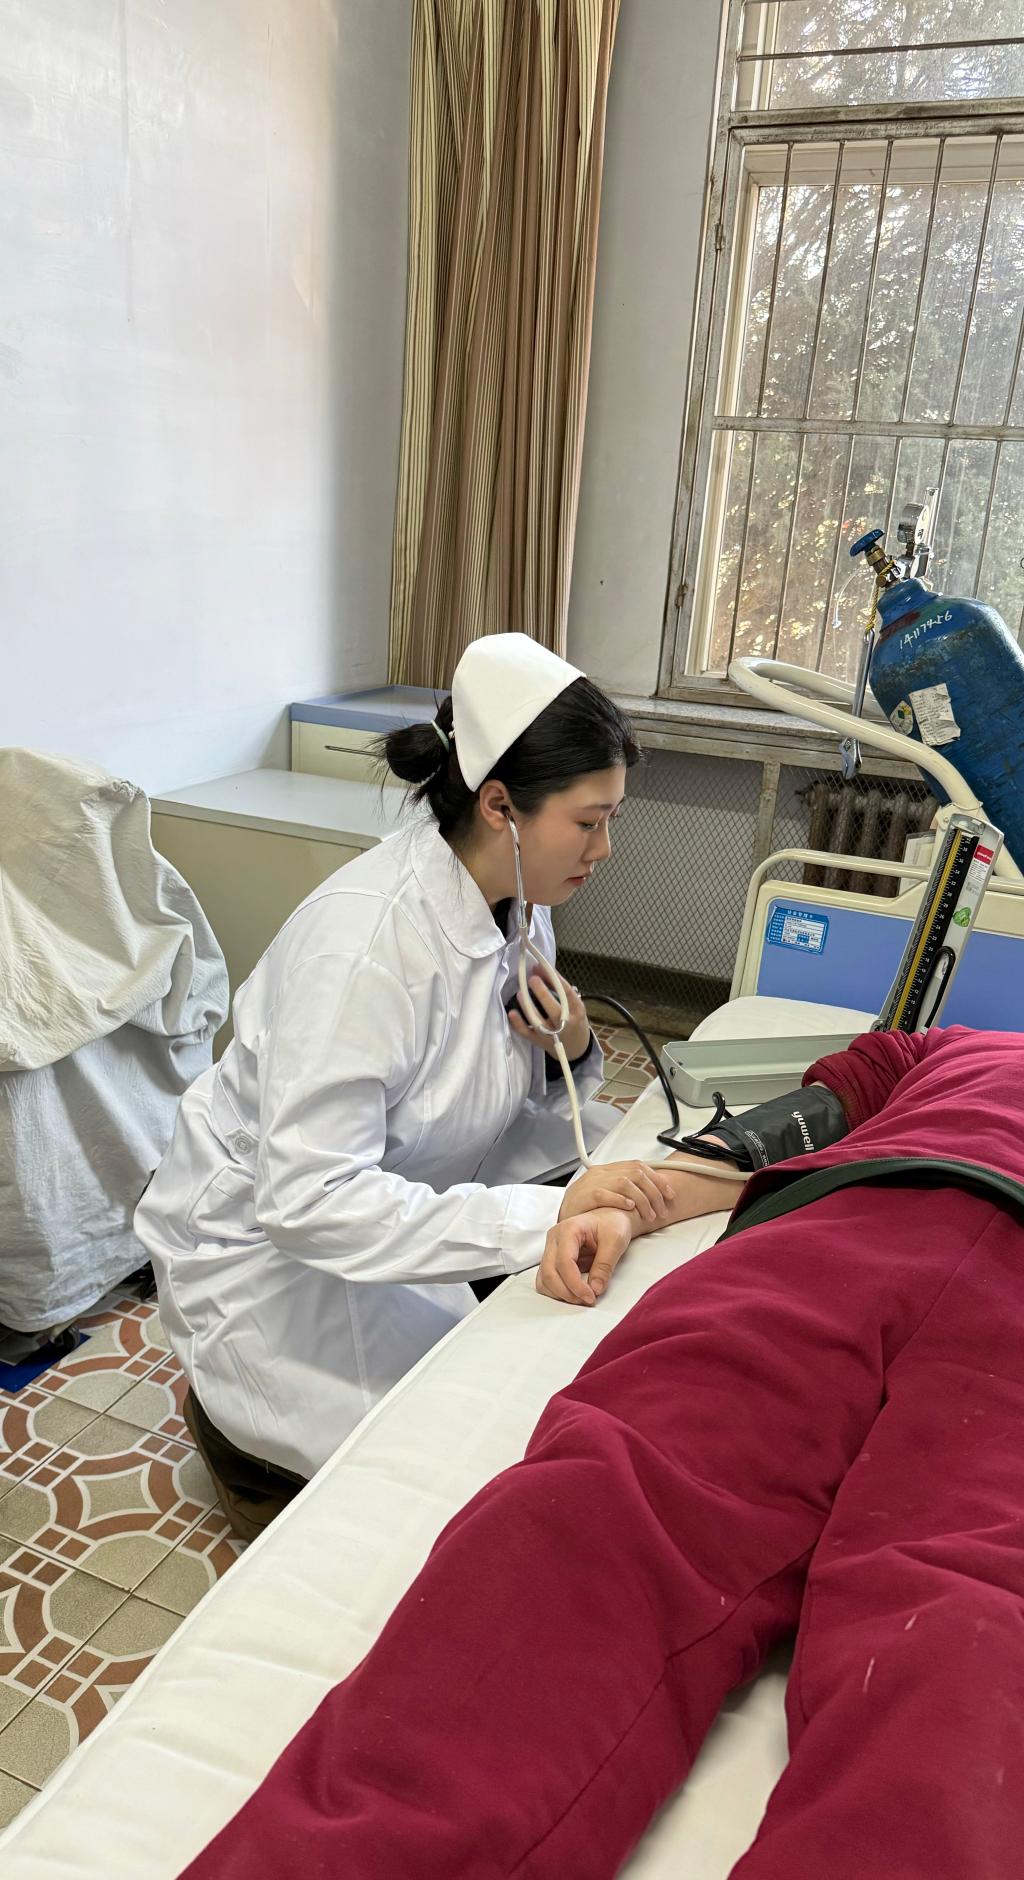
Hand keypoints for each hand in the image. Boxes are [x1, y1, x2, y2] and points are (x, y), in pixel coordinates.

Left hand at [508, 972, 589, 1062]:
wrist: (575, 1047)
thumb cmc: (574, 1020)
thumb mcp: (574, 1005)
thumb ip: (559, 989)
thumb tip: (538, 969)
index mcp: (577, 1011)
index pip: (567, 993)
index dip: (554, 978)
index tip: (542, 966)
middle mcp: (565, 1024)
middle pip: (554, 1009)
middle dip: (542, 993)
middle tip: (532, 979)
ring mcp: (552, 1034)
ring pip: (538, 1021)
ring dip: (527, 1006)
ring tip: (520, 992)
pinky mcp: (539, 1041)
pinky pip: (527, 1033)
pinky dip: (518, 1024)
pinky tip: (512, 1012)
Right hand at [536, 1209, 632, 1305]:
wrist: (611, 1217)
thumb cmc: (613, 1224)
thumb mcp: (616, 1241)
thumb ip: (605, 1265)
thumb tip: (595, 1289)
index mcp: (569, 1229)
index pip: (564, 1262)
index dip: (576, 1284)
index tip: (591, 1296)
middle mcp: (555, 1238)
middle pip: (549, 1272)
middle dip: (567, 1292)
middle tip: (587, 1300)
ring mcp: (551, 1248)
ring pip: (544, 1278)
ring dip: (560, 1294)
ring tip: (581, 1298)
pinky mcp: (552, 1259)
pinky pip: (546, 1280)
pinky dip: (557, 1291)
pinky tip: (573, 1294)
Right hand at [558, 1159, 675, 1231]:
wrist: (564, 1217)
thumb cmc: (586, 1208)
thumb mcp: (609, 1193)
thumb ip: (627, 1189)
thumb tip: (654, 1192)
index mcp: (609, 1169)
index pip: (639, 1166)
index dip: (658, 1179)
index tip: (670, 1194)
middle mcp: (602, 1172)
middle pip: (636, 1173)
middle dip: (655, 1192)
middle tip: (662, 1210)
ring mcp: (592, 1182)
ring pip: (625, 1183)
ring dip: (643, 1199)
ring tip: (649, 1215)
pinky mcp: (584, 1196)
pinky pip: (605, 1194)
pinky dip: (621, 1200)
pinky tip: (630, 1208)